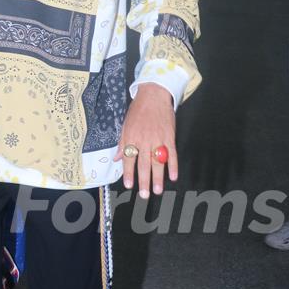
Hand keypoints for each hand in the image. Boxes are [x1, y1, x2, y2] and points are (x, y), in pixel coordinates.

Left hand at [113, 83, 176, 198]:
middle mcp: (144, 140)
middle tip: (145, 194)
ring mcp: (158, 138)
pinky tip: (173, 176)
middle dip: (144, 180)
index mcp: (131, 137)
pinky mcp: (169, 136)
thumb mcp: (125, 125)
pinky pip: (172, 153)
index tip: (129, 185)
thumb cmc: (138, 110)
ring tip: (158, 190)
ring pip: (158, 162)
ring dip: (158, 177)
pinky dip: (173, 165)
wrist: (154, 94)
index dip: (129, 173)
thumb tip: (115, 159)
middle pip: (143, 163)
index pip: (129, 159)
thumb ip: (122, 143)